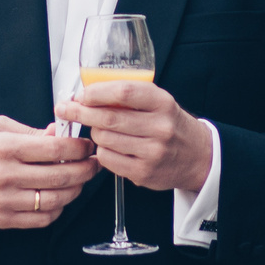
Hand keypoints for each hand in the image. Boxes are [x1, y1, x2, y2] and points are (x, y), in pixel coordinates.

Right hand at [0, 116, 97, 228]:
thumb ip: (31, 131)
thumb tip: (58, 134)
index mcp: (7, 148)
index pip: (55, 149)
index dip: (78, 148)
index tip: (87, 146)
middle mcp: (7, 175)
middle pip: (60, 176)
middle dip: (85, 169)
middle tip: (93, 163)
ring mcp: (6, 200)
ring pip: (55, 199)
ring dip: (75, 190)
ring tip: (80, 181)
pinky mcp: (5, 218)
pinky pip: (42, 219)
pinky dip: (58, 209)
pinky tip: (60, 198)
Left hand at [56, 80, 212, 192]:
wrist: (197, 156)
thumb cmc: (171, 125)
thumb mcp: (159, 102)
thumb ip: (130, 96)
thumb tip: (89, 92)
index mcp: (162, 103)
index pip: (123, 92)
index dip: (96, 92)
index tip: (81, 94)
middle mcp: (160, 127)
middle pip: (108, 118)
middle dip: (81, 112)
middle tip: (67, 109)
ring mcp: (152, 152)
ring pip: (104, 140)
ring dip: (93, 133)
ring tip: (98, 129)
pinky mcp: (144, 173)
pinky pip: (108, 160)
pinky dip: (102, 151)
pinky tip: (110, 147)